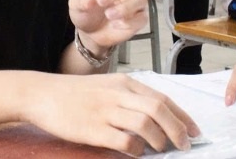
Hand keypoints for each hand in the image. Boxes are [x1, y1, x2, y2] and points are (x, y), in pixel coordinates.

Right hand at [24, 73, 199, 155]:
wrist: (41, 94)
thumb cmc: (74, 94)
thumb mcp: (105, 87)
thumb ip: (129, 99)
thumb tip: (157, 120)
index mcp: (123, 83)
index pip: (162, 98)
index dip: (182, 116)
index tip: (194, 131)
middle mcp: (117, 94)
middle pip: (159, 110)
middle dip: (178, 130)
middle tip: (184, 145)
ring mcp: (105, 111)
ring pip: (146, 124)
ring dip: (160, 140)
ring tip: (161, 150)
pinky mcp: (93, 128)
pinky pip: (124, 140)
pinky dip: (137, 149)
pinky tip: (136, 152)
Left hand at [69, 0, 147, 48]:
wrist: (89, 35)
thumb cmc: (85, 14)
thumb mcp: (76, 6)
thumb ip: (82, 0)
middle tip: (101, 2)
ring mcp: (135, 6)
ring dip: (126, 7)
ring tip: (109, 15)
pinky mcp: (138, 20)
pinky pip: (141, 18)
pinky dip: (130, 21)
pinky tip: (115, 25)